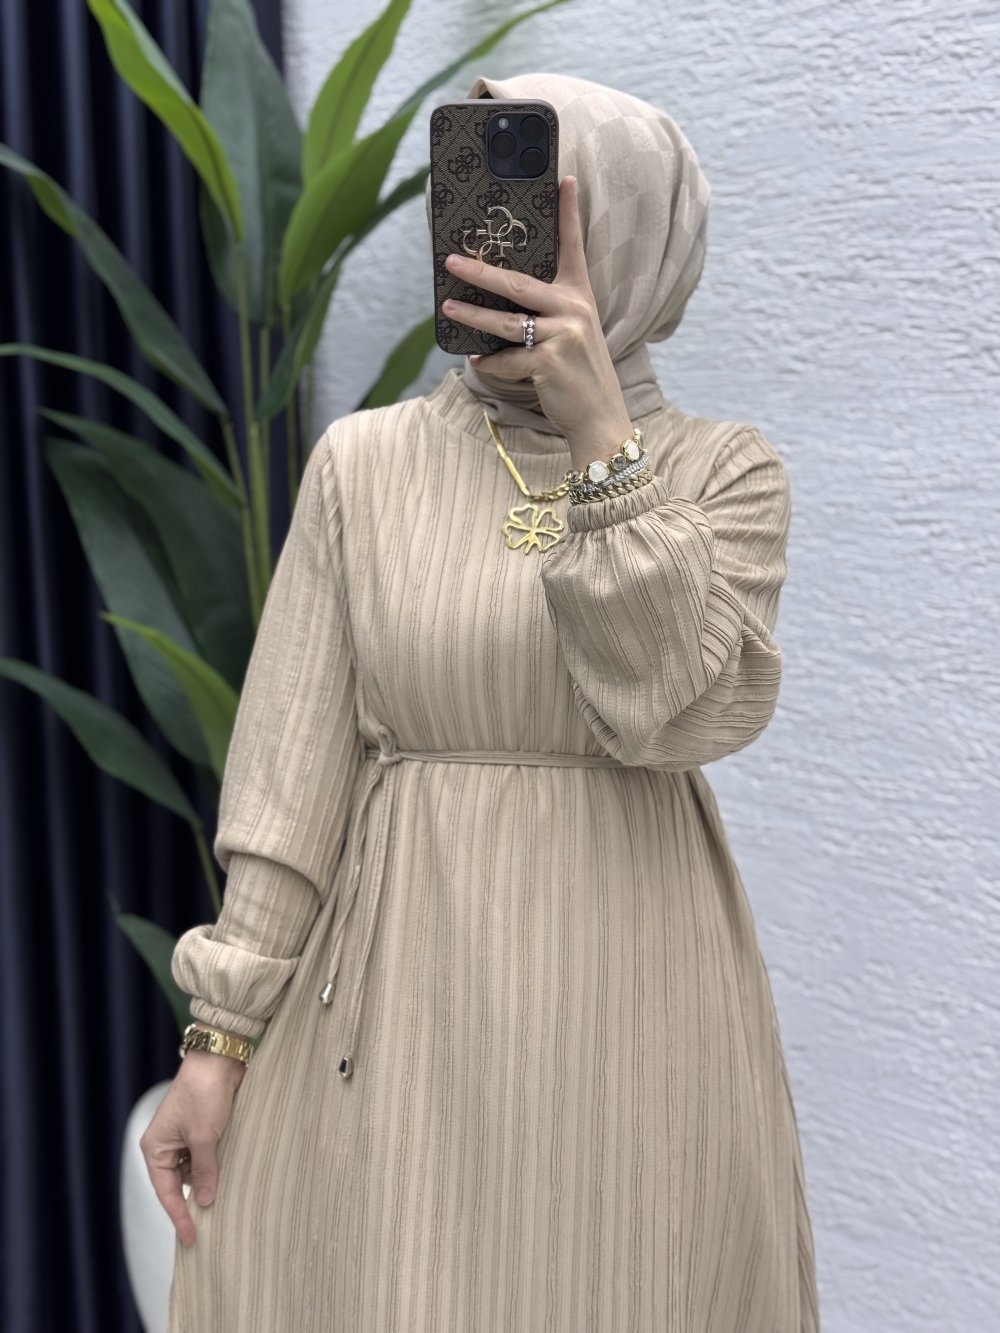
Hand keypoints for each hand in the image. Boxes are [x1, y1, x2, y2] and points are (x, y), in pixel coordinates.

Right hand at [140, 1051, 245, 1246]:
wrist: (219, 1058)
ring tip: (224, 1198)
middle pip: (179, 1183)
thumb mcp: (204, 1137)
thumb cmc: (204, 1093)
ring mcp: (183, 1136)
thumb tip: (204, 1201)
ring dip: (208, 1179)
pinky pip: (205, 1156)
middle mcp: (165, 1144)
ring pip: (194, 1170)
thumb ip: (204, 1171)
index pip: (167, 1192)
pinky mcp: (201, 1128)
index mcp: (155, 1147)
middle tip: (211, 1226)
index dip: (180, 1217)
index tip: (191, 1240)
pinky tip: (228, 1175)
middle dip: (195, 1199)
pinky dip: (215, 1165)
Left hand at [441, 175, 634, 471]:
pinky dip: (490, 365)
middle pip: (517, 283)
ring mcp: (562, 336)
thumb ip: (544, 316)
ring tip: (447, 310)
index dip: (568, 213)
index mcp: (579, 297)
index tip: (564, 178)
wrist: (600, 418)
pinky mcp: (549, 362)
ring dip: (471, 317)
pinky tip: (480, 364)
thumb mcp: (571, 336)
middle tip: (451, 261)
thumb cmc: (578, 376)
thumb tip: (495, 308)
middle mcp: (573, 310)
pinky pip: (506, 360)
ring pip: (504, 322)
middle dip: (480, 270)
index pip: (573, 247)